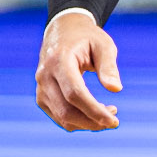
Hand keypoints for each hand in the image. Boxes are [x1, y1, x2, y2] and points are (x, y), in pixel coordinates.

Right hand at [35, 11, 121, 130]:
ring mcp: (40, 88)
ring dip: (87, 123)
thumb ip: (108, 66)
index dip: (94, 110)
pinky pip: (59, 117)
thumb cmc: (87, 38)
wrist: (63, 32)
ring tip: (108, 113)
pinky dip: (78, 122)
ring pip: (62, 118)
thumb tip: (116, 89)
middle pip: (66, 110)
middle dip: (92, 122)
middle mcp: (45, 76)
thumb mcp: (103, 45)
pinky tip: (94, 114)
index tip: (114, 121)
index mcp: (59, 60)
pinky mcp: (42, 97)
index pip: (74, 93)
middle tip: (114, 121)